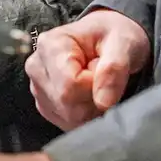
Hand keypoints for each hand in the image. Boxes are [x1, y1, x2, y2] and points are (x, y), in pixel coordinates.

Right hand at [27, 9, 151, 130]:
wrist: (108, 39)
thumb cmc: (113, 36)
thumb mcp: (122, 43)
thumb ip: (114, 69)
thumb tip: (103, 102)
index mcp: (50, 45)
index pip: (69, 87)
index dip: (95, 87)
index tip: (103, 72)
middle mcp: (37, 66)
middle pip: (67, 106)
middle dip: (94, 100)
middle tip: (103, 78)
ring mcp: (38, 87)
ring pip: (67, 118)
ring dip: (90, 109)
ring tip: (96, 84)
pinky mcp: (45, 103)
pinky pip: (67, 123)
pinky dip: (84, 116)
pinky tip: (89, 96)